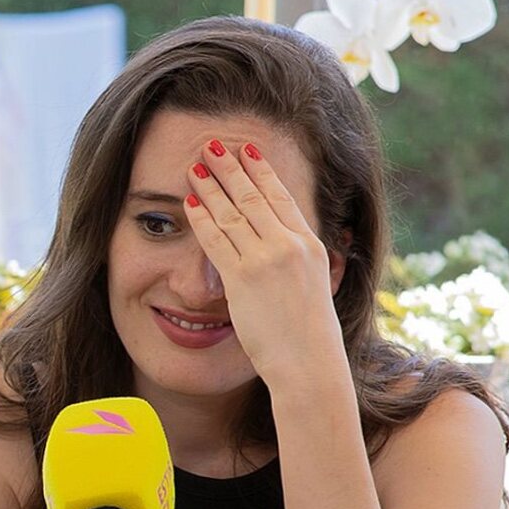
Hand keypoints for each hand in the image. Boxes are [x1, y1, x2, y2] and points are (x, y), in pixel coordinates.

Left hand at [181, 139, 345, 388]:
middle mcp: (291, 246)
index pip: (283, 199)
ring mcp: (267, 260)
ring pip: (234, 213)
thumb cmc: (312, 337)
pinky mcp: (244, 279)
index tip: (249, 152)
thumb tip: (304, 254)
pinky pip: (217, 241)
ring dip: (211, 186)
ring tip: (195, 165)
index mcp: (311, 246)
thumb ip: (305, 267)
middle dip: (231, 168)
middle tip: (213, 145)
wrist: (310, 364)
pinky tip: (190, 202)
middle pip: (255, 197)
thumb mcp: (318, 290)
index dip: (263, 173)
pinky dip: (202, 218)